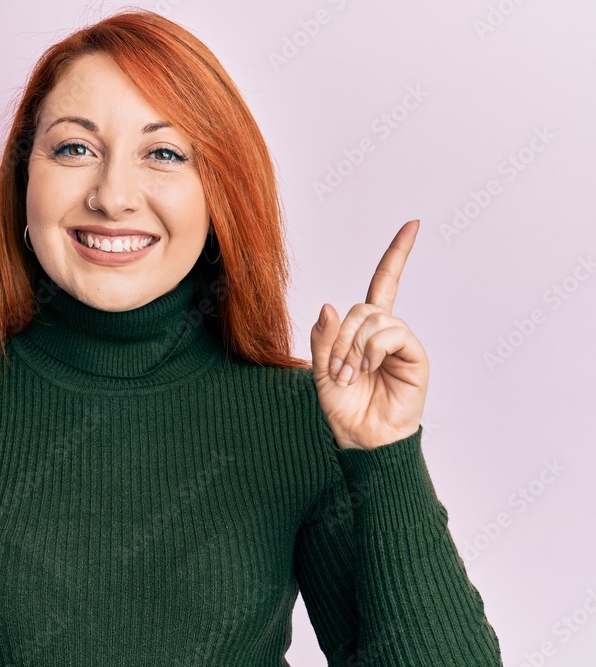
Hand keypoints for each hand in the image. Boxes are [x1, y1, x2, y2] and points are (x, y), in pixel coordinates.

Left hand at [309, 219, 428, 449]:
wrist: (362, 438)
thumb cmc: (344, 407)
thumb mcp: (320, 369)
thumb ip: (323, 337)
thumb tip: (329, 305)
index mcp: (364, 330)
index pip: (384, 283)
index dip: (398, 254)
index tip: (414, 224)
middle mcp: (387, 332)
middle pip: (363, 307)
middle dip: (341, 337)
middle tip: (337, 370)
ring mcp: (403, 344)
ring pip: (374, 319)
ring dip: (353, 347)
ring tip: (349, 375)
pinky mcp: (415, 357)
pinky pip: (392, 334)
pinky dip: (372, 348)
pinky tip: (368, 369)